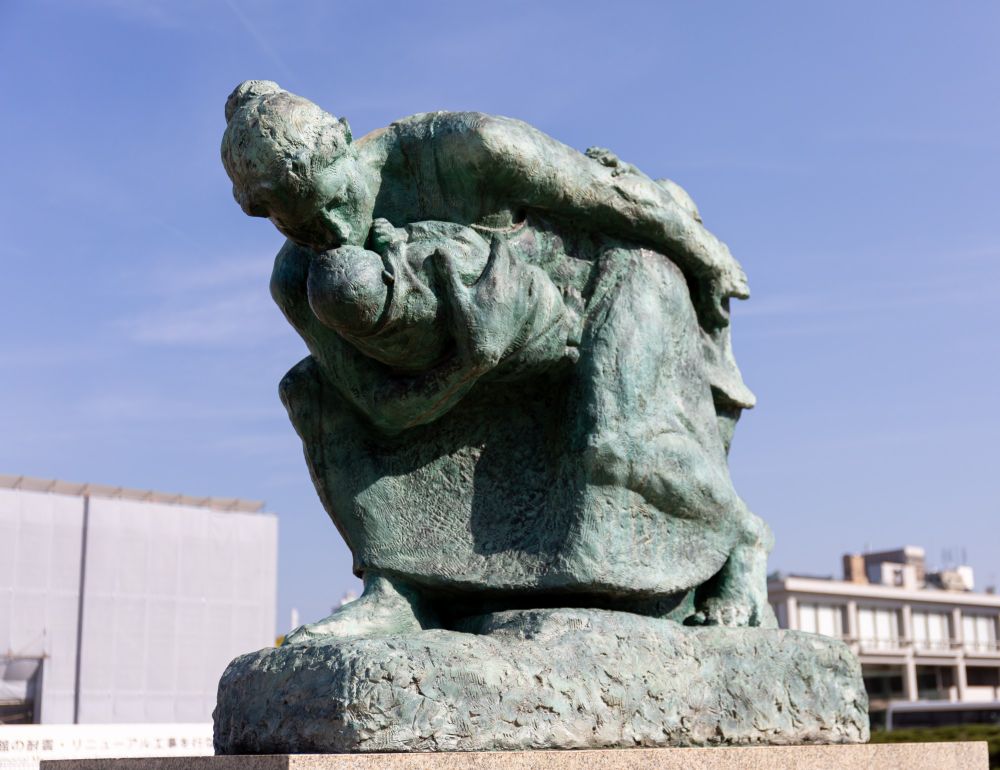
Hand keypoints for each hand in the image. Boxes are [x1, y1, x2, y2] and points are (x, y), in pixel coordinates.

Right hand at [432, 236, 538, 370]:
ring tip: (512, 261)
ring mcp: (520, 298)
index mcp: (494, 279)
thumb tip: (439, 249)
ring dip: (518, 264)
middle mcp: (511, 286)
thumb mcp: (456, 298)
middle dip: (507, 251)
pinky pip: (533, 288)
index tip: (494, 238)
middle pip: (514, 258)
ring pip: (525, 272)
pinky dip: (530, 280)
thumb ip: (449, 272)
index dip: (498, 241)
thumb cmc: (467, 326)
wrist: (483, 353)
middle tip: (501, 248)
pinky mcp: (525, 310)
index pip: (501, 250)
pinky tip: (528, 279)